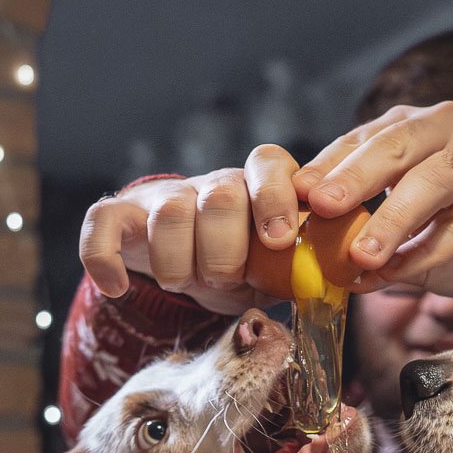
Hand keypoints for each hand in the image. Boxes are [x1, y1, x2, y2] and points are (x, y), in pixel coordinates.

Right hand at [78, 148, 303, 311]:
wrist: (194, 271)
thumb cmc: (248, 269)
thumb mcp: (281, 271)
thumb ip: (309, 270)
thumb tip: (351, 282)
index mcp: (259, 187)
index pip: (268, 165)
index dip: (274, 199)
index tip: (280, 240)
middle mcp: (212, 184)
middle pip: (219, 197)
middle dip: (225, 252)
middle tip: (227, 279)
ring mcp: (165, 197)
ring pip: (170, 214)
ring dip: (180, 265)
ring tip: (189, 285)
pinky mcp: (121, 216)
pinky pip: (102, 224)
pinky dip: (104, 258)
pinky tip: (117, 288)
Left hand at [295, 102, 452, 297]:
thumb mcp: (401, 227)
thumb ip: (364, 239)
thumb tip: (319, 267)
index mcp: (407, 128)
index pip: (360, 138)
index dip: (327, 164)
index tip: (298, 192)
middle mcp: (443, 128)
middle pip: (397, 144)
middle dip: (357, 175)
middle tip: (324, 206)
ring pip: (434, 178)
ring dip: (395, 217)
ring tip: (363, 253)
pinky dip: (430, 249)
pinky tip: (402, 271)